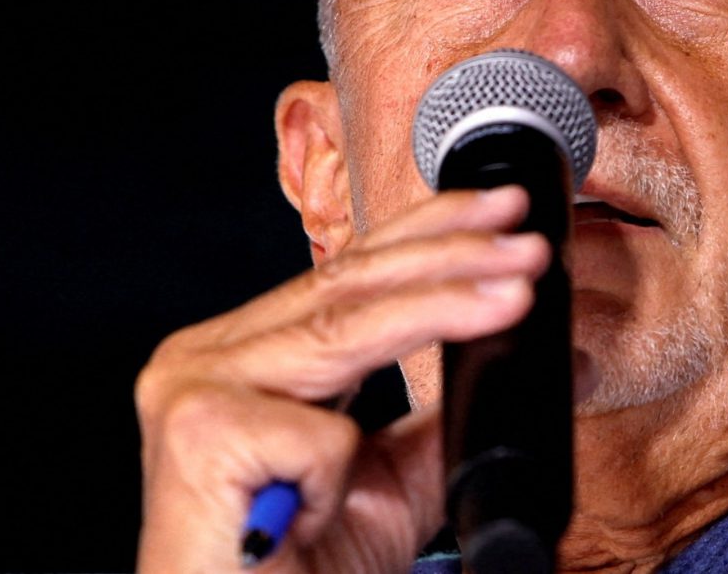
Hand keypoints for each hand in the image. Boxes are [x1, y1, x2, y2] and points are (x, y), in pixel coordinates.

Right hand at [134, 186, 547, 573]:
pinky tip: (314, 515)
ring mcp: (195, 389)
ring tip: (513, 292)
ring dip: (442, 303)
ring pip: (343, 328)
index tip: (497, 212)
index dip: (425, 233)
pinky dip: (337, 476)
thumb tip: (532, 366)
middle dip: (449, 253)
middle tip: (524, 242)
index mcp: (243, 356)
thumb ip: (436, 422)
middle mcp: (207, 358)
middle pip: (344, 283)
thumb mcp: (384, 485)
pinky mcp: (201, 433)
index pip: (342, 271)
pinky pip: (319, 435)